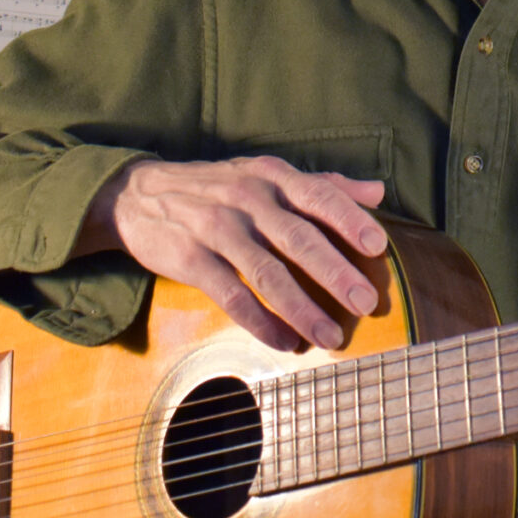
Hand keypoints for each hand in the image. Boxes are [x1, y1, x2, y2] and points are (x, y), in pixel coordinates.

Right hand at [80, 157, 387, 351]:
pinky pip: (231, 295)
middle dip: (335, 272)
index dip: (350, 220)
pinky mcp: (191, 259)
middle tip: (366, 302)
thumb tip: (377, 190)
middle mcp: (247, 198)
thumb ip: (322, 184)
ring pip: (266, 273)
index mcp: (272, 177)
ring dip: (302, 308)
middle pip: (298, 238)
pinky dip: (260, 322)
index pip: (318, 195)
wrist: (138, 195)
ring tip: (331, 336)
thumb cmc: (217, 187)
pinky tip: (285, 342)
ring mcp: (217, 229)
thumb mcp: (266, 174)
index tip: (379, 245)